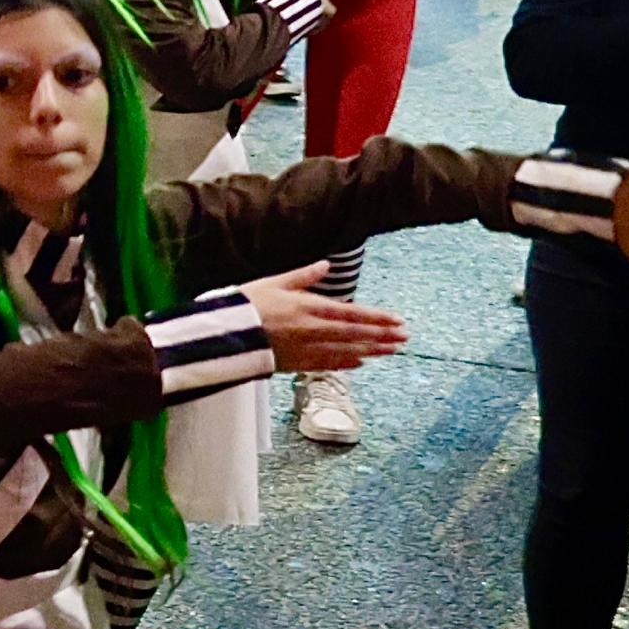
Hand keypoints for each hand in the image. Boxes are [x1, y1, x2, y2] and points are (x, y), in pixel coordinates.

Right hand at [239, 264, 406, 373]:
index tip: (398, 320)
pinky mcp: (296, 363)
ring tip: (392, 351)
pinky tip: (360, 363)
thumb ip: (303, 276)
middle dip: (383, 336)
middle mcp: (313, 330)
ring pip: (347, 351)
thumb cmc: (246, 306)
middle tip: (405, 338)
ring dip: (372, 351)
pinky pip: (327, 364)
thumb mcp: (274, 282)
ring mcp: (307, 349)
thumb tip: (325, 264)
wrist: (224, 336)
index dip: (378, 318)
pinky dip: (346, 363)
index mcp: (310, 307)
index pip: (354, 313)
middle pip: (356, 334)